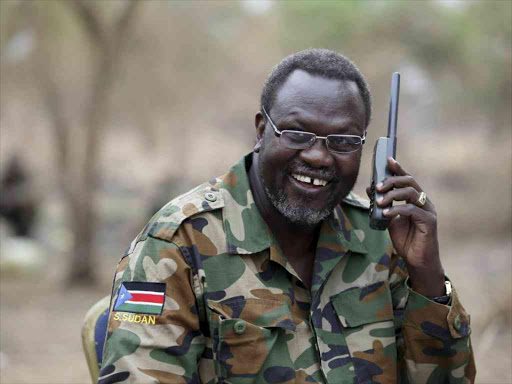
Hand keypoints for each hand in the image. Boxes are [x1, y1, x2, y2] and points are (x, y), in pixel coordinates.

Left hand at [367, 157, 444, 296]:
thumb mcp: (389, 219)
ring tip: (379, 203)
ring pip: (411, 193)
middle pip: (410, 182)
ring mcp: (428, 210)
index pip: (407, 179)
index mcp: (416, 200)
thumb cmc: (405, 240)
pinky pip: (412, 209)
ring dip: (392, 195)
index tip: (388, 160)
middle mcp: (424, 202)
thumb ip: (383, 205)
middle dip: (392, 181)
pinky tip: (386, 214)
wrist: (417, 261)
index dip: (399, 168)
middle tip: (378, 187)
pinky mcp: (429, 221)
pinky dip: (397, 209)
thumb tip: (371, 189)